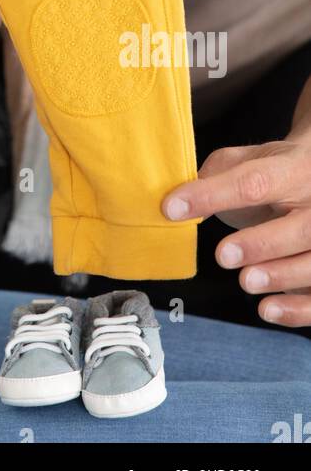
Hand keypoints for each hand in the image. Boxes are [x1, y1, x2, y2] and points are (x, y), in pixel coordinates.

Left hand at [162, 131, 310, 326]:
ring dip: (281, 276)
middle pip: (301, 227)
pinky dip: (297, 308)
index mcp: (292, 168)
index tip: (173, 208)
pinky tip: (268, 309)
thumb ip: (213, 177)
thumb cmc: (273, 172)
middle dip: (261, 244)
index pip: (255, 181)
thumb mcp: (245, 160)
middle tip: (223, 255)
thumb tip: (177, 202)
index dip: (213, 195)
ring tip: (246, 281)